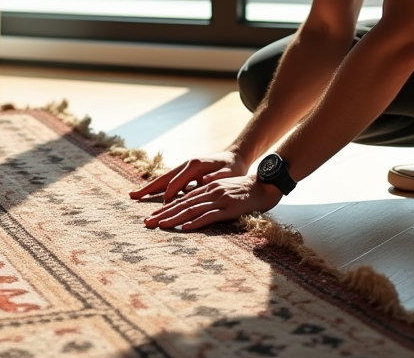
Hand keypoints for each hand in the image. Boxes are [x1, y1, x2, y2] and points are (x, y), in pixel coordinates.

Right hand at [129, 151, 247, 202]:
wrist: (235, 157)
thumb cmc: (233, 168)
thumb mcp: (228, 172)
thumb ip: (217, 177)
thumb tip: (204, 181)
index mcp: (195, 165)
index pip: (176, 182)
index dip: (169, 195)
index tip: (164, 208)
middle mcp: (186, 165)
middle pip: (163, 178)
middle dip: (148, 188)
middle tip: (132, 196)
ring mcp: (184, 168)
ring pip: (163, 179)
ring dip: (149, 188)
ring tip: (134, 195)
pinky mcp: (185, 173)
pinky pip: (168, 181)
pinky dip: (157, 188)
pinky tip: (149, 194)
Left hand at [143, 175, 282, 230]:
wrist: (266, 185)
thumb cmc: (246, 191)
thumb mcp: (224, 191)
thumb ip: (210, 198)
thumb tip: (194, 210)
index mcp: (208, 188)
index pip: (183, 199)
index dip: (166, 208)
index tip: (152, 216)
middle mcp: (211, 192)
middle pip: (183, 204)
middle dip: (163, 214)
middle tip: (147, 223)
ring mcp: (220, 200)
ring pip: (192, 210)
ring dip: (174, 218)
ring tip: (160, 226)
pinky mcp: (230, 208)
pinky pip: (211, 216)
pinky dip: (197, 222)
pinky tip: (186, 227)